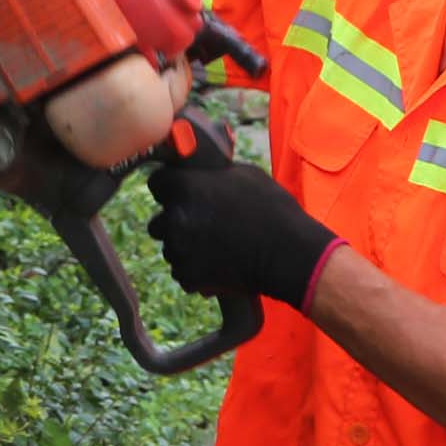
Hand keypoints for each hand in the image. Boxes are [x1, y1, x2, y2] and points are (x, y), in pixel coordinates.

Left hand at [146, 124, 338, 311]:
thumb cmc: (272, 208)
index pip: (156, 183)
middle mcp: (175, 218)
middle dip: (176, 220)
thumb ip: (211, 172)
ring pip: (170, 247)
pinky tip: (219, 262)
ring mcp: (179, 250)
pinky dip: (195, 269)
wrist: (289, 253)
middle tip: (203, 222)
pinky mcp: (187, 276)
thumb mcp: (243, 174)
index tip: (183, 192)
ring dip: (186, 246)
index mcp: (185, 187)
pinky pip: (182, 270)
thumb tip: (200, 169)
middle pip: (159, 220)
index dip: (170, 187)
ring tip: (216, 244)